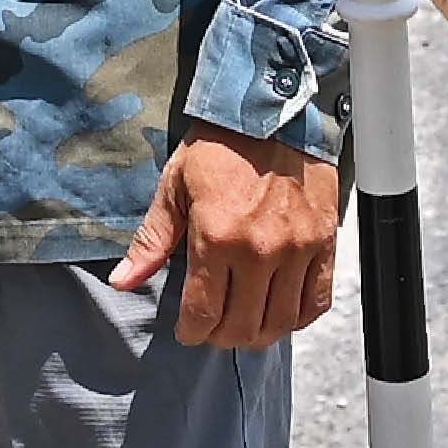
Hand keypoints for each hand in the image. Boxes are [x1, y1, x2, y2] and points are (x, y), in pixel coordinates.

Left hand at [108, 123, 341, 349]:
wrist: (271, 111)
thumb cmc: (219, 146)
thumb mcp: (175, 187)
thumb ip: (151, 240)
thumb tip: (123, 280)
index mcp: (216, 236)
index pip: (203, 314)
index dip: (191, 332)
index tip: (188, 331)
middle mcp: (259, 249)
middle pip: (241, 327)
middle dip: (220, 337)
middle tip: (213, 327)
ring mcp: (296, 248)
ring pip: (279, 322)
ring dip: (258, 333)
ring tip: (245, 323)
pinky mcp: (324, 241)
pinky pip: (316, 301)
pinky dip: (298, 317)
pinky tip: (281, 311)